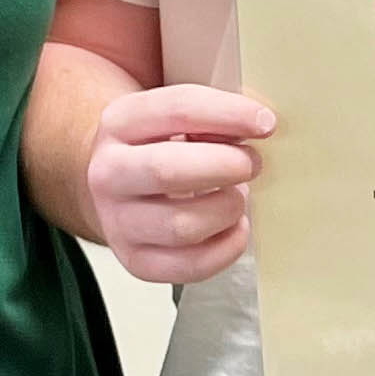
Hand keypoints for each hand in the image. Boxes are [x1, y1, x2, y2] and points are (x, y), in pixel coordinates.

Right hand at [88, 84, 273, 283]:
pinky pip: (190, 265)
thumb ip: (213, 114)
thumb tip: (260, 125)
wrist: (122, 185)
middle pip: (167, 171)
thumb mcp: (178, 116)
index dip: (227, 115)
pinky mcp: (136, 260)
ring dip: (227, 209)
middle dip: (226, 166)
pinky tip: (234, 226)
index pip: (176, 110)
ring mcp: (118, 221)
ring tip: (237, 196)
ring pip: (182, 226)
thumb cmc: (164, 145)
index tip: (265, 123)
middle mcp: (109, 173)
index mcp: (120, 123)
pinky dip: (226, 247)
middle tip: (252, 164)